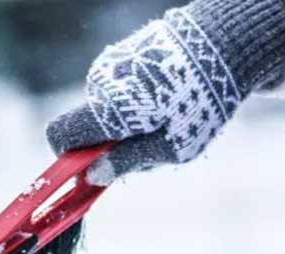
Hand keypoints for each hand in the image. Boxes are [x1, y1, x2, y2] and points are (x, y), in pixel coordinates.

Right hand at [46, 0, 284, 184]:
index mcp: (108, 109)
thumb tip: (92, 176)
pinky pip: (118, 89)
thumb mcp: (171, 147)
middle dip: (110, 143)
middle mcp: (100, 83)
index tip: (92, 169)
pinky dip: (136, 101)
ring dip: (128, 122)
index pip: (60, 135)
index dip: (68, 158)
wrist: (223, 46)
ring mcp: (110, 65)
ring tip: (167, 117)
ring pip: (105, 108)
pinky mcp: (122, 54)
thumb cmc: (199, 104)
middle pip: (88, 126)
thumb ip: (127, 161)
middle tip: (152, 145)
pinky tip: (166, 97)